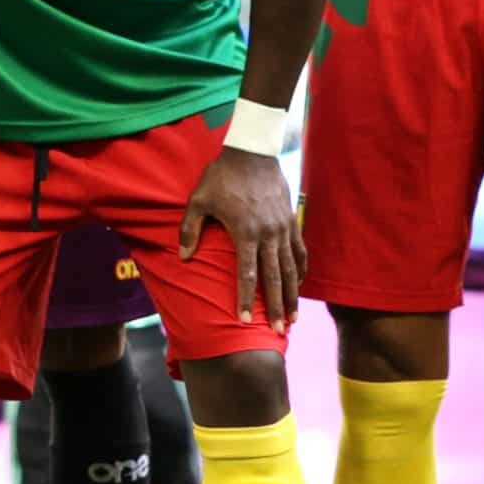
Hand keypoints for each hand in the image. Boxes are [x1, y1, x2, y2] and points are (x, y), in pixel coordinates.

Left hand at [185, 149, 300, 329]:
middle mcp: (268, 234)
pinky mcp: (291, 221)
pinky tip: (300, 286)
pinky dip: (301, 270)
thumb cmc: (221, 176)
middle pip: (274, 278)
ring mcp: (283, 228)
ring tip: (293, 319)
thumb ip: (189, 229)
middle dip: (276, 307)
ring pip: (291, 268)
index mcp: (245, 232)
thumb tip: (183, 257)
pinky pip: (300, 251)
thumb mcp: (198, 199)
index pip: (247, 274)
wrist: (252, 152)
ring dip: (292, 295)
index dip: (246, 299)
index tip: (246, 321)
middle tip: (280, 332)